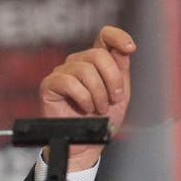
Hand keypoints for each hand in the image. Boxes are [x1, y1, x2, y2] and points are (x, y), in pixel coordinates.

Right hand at [38, 25, 135, 168]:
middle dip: (112, 80)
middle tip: (113, 99)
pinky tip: (86, 108)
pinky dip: (83, 98)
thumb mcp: (120, 94)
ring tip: (99, 108)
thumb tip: (124, 49)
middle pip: (99, 55)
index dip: (117, 36)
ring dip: (98, 94)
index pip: (105, 36)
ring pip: (85, 70)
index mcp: (97, 62)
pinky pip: (69, 82)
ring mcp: (63, 72)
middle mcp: (79, 62)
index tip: (130, 48)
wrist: (88, 143)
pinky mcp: (50, 85)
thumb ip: (121, 71)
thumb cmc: (102, 119)